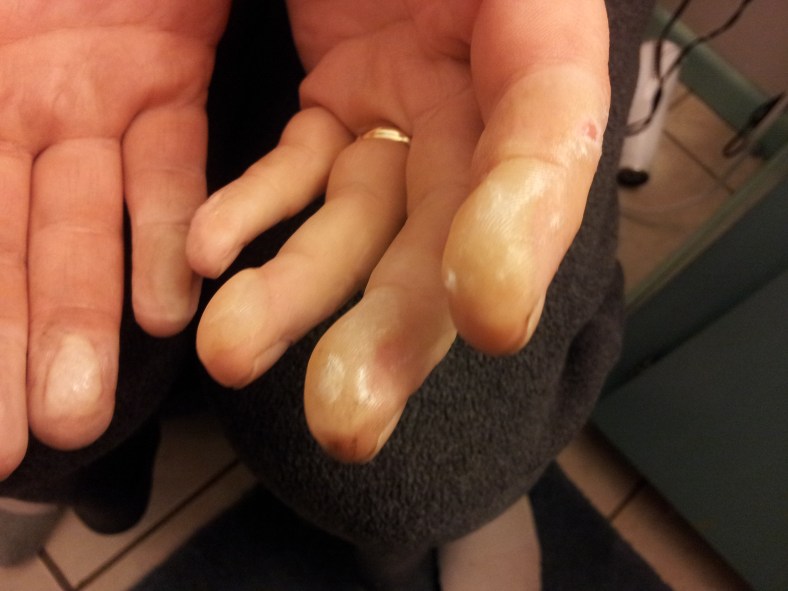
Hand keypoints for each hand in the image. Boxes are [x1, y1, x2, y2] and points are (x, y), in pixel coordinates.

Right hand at [0, 0, 229, 476]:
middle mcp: (11, 106)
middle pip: (3, 243)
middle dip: (5, 340)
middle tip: (8, 452)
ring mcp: (87, 93)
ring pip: (79, 223)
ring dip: (78, 315)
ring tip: (79, 413)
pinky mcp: (166, 72)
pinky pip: (166, 162)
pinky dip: (161, 231)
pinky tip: (170, 307)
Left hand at [188, 0, 608, 461]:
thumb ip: (523, 32)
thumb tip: (535, 152)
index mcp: (538, 36)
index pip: (549, 140)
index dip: (523, 229)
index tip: (491, 320)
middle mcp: (479, 95)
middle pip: (447, 229)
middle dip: (396, 329)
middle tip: (344, 421)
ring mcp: (407, 110)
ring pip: (357, 224)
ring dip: (295, 294)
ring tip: (233, 354)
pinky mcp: (341, 107)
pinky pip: (295, 171)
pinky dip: (252, 214)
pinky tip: (206, 256)